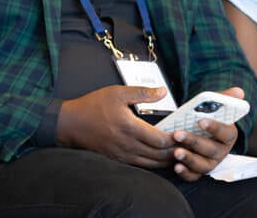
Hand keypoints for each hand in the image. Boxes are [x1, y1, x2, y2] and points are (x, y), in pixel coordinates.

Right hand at [57, 85, 175, 168]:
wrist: (70, 123)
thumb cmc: (92, 106)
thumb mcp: (116, 93)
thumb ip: (142, 92)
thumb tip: (163, 91)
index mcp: (130, 127)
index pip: (161, 140)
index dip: (175, 140)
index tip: (184, 135)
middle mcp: (127, 144)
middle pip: (159, 155)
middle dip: (175, 152)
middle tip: (186, 147)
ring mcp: (122, 154)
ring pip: (152, 163)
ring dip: (166, 160)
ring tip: (177, 155)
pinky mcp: (117, 159)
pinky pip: (141, 166)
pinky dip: (153, 164)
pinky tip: (158, 159)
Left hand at [169, 87, 243, 181]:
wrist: (197, 131)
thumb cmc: (206, 118)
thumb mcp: (213, 106)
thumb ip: (224, 98)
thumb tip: (238, 91)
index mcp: (228, 134)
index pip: (225, 132)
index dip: (214, 126)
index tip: (200, 120)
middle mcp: (221, 151)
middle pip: (211, 149)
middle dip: (194, 142)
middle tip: (178, 134)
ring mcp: (210, 162)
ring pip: (203, 164)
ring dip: (189, 159)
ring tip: (176, 152)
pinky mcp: (198, 171)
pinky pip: (194, 176)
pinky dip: (186, 173)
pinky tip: (176, 166)